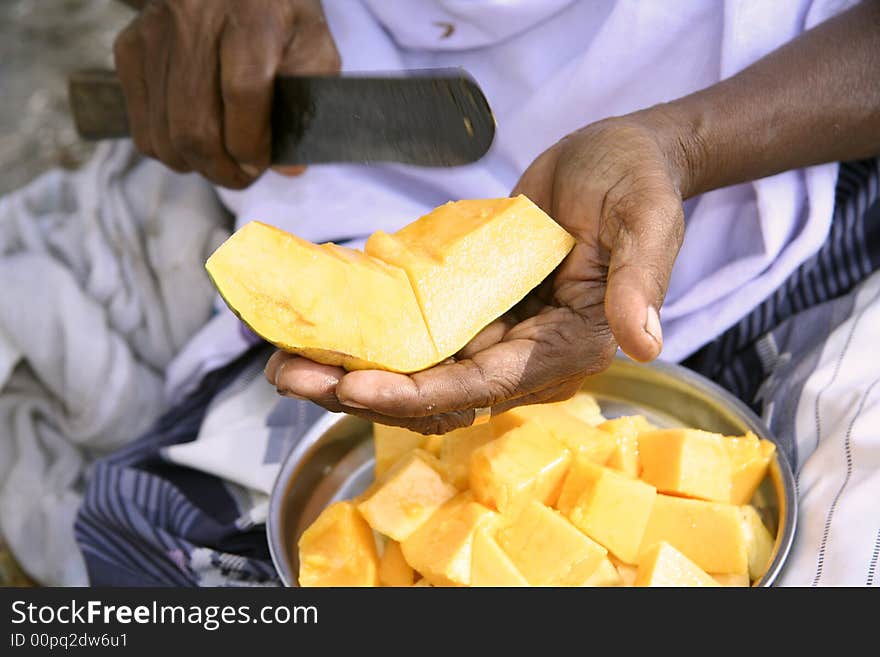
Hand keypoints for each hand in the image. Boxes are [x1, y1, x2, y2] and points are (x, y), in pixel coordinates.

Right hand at [113, 0, 339, 187]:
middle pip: (193, 126)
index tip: (261, 164)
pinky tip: (194, 142)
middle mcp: (195, 20)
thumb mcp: (313, 45)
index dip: (250, 145)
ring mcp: (155, 34)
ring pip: (163, 135)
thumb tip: (288, 168)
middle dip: (221, 170)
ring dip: (195, 165)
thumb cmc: (280, 11)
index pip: (243, 95)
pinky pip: (141, 125)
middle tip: (242, 176)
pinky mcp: (131, 46)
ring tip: (221, 163)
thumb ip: (309, 105)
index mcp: (250, 19)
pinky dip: (167, 148)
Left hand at [265, 112, 689, 432]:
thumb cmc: (638, 182)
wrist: (618, 157)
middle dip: (362, 391)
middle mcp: (525, 355)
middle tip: (290, 376)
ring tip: (283, 361)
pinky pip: (414, 335)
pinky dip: (366, 336)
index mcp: (568, 347)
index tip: (357, 385)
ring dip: (350, 371)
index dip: (419, 392)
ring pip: (415, 371)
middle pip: (436, 392)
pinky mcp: (470, 309)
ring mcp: (495, 334)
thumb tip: (644, 343)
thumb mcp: (648, 219)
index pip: (484, 385)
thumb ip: (641, 280)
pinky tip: (316, 327)